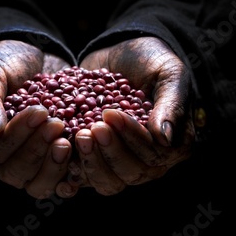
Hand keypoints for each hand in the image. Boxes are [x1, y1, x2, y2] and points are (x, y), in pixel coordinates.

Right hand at [0, 39, 72, 198]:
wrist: (32, 59)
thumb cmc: (5, 65)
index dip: (17, 135)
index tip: (39, 111)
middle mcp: (0, 160)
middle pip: (16, 173)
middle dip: (37, 149)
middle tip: (57, 123)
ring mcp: (27, 164)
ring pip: (36, 185)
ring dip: (53, 166)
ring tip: (68, 142)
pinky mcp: (50, 162)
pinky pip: (58, 182)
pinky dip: (69, 177)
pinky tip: (80, 164)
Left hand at [56, 37, 194, 196]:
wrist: (120, 53)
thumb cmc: (151, 61)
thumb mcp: (168, 74)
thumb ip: (171, 105)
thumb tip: (165, 139)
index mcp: (173, 144)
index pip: (153, 155)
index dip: (132, 138)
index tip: (112, 113)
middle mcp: (149, 160)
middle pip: (130, 174)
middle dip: (110, 152)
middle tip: (93, 127)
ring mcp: (120, 161)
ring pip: (108, 182)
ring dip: (92, 163)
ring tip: (79, 135)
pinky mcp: (95, 157)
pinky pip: (84, 177)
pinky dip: (73, 173)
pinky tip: (62, 161)